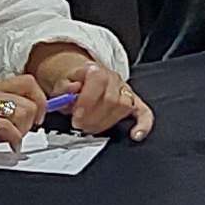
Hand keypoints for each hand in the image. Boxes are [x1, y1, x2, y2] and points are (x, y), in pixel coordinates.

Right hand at [0, 74, 50, 155]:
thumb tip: (16, 117)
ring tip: (11, 138)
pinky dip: (12, 140)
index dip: (40, 99)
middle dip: (36, 114)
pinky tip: (4, 145)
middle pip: (31, 93)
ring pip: (23, 110)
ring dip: (24, 128)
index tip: (38, 116)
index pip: (26, 82)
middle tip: (27, 128)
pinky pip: (7, 128)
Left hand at [26, 45, 153, 141]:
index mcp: (95, 70)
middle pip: (111, 99)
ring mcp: (125, 91)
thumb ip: (63, 88)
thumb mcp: (60, 85)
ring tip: (90, 127)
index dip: (87, 101)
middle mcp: (113, 79)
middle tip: (79, 125)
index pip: (97, 80)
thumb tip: (72, 89)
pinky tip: (135, 135)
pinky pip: (145, 113)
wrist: (82, 82)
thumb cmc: (73, 87)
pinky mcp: (134, 103)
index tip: (76, 116)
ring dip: (106, 122)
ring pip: (124, 107)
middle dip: (93, 117)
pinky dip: (143, 125)